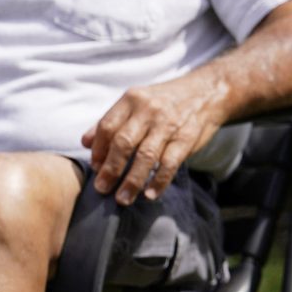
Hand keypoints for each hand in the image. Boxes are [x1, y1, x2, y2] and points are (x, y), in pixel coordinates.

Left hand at [82, 72, 227, 204]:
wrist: (207, 93)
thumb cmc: (165, 101)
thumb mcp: (137, 102)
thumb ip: (112, 121)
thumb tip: (85, 142)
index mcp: (132, 100)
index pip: (107, 127)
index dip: (99, 150)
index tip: (95, 168)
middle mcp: (148, 110)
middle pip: (123, 143)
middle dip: (110, 169)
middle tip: (102, 189)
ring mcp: (169, 124)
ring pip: (145, 156)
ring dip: (132, 181)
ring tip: (123, 199)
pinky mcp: (187, 138)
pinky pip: (170, 163)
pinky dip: (159, 181)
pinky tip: (150, 194)